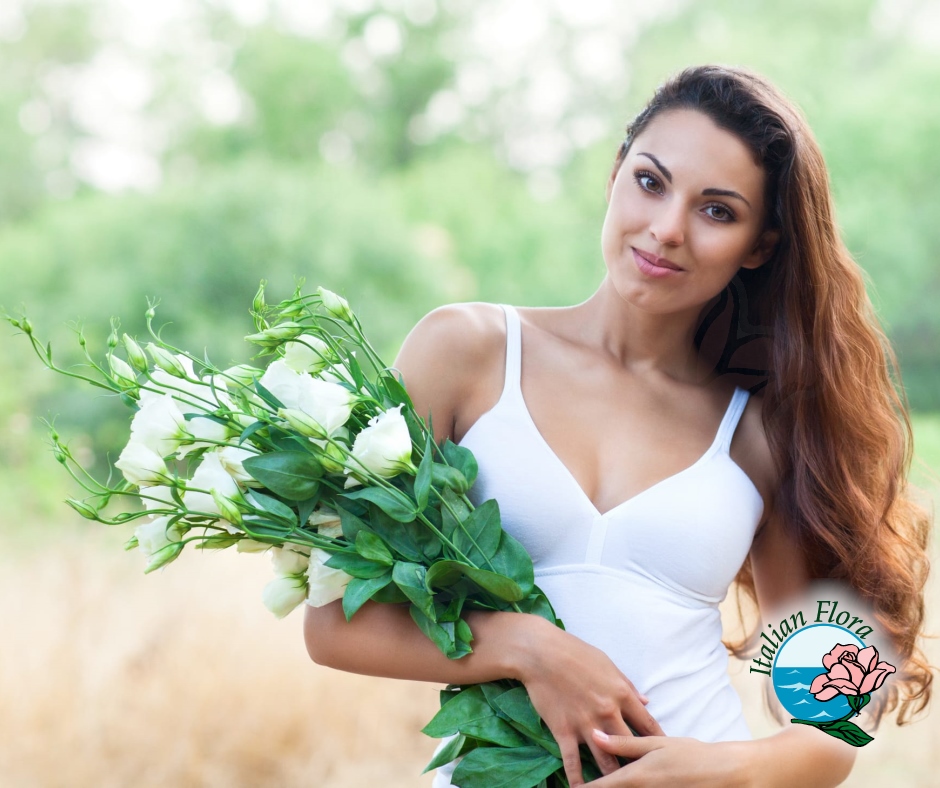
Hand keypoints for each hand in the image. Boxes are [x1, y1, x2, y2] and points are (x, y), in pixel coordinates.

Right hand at [512, 616, 663, 786]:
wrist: (541, 653)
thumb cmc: (576, 652)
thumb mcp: (607, 664)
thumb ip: (627, 685)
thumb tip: (646, 702)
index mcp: (621, 694)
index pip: (647, 724)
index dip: (658, 740)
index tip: (666, 753)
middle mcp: (608, 713)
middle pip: (631, 747)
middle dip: (640, 762)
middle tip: (648, 775)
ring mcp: (586, 724)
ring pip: (606, 760)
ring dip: (615, 777)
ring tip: (621, 786)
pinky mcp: (565, 731)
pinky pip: (573, 761)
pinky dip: (578, 779)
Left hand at [589, 729, 748, 786]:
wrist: (724, 774)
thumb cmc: (690, 754)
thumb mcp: (656, 744)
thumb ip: (624, 743)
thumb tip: (594, 734)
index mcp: (635, 776)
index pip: (600, 786)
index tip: (570, 787)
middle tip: (581, 785)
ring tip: (601, 783)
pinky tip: (624, 786)